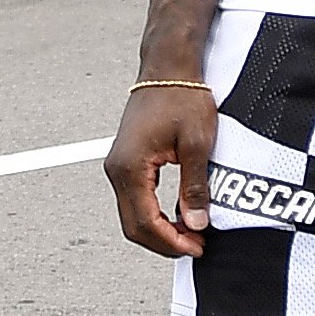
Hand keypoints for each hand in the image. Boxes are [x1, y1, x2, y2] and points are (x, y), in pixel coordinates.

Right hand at [104, 86, 218, 257]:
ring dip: (159, 230)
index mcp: (130, 167)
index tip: (196, 248)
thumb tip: (196, 224)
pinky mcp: (126, 161)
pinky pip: (135, 199)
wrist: (168, 66)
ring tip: (191, 234)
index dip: (170, 242)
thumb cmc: (183, 97)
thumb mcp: (197, 143)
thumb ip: (195, 187)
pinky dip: (154, 214)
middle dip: (164, 242)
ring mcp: (118, 166)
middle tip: (196, 247)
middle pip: (133, 225)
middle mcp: (116, 170)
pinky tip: (177, 216)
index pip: (145, 222)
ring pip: (133, 214)